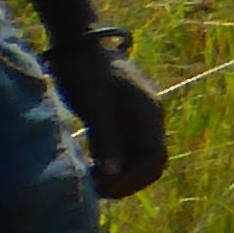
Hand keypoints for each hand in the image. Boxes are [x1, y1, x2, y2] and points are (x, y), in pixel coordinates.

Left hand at [53, 33, 167, 201]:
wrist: (79, 43)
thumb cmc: (86, 72)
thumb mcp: (95, 107)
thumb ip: (106, 141)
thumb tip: (111, 177)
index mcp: (148, 116)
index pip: (154, 161)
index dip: (131, 181)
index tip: (102, 188)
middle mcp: (148, 120)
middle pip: (149, 163)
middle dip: (127, 181)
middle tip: (96, 189)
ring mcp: (137, 118)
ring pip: (137, 158)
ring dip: (118, 174)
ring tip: (91, 180)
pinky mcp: (123, 118)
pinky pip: (125, 149)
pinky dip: (112, 163)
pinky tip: (91, 164)